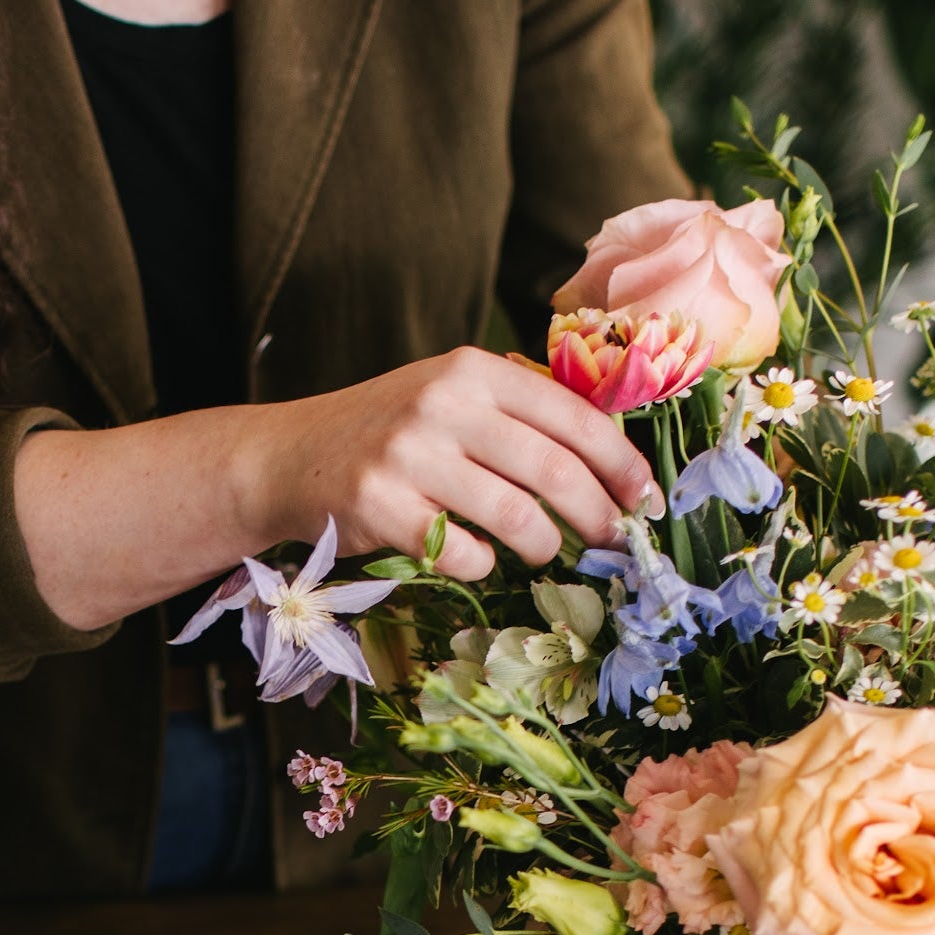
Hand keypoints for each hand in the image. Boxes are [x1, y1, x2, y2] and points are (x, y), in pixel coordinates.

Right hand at [239, 347, 658, 580]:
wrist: (289, 457)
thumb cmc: (386, 433)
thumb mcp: (448, 397)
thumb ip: (515, 414)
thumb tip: (608, 464)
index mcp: (472, 370)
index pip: (573, 417)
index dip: (621, 464)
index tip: (645, 498)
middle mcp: (443, 405)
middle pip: (555, 470)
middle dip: (598, 514)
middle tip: (614, 539)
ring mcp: (410, 457)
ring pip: (516, 516)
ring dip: (546, 546)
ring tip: (545, 552)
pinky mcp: (382, 508)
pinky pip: (463, 552)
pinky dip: (482, 563)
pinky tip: (475, 557)